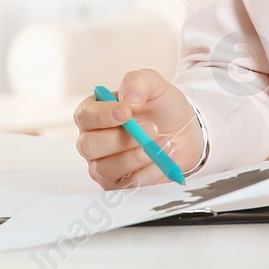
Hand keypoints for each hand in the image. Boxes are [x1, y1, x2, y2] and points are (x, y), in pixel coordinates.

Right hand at [73, 68, 204, 189]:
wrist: (183, 130)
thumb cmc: (160, 106)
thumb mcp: (153, 84)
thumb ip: (137, 82)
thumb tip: (128, 100)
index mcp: (92, 113)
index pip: (85, 116)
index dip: (103, 116)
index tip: (127, 112)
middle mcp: (91, 140)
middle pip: (90, 146)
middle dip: (122, 139)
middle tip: (152, 128)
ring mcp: (102, 165)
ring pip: (106, 169)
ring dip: (137, 157)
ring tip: (165, 141)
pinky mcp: (119, 185)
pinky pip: (127, 185)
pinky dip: (150, 172)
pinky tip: (167, 155)